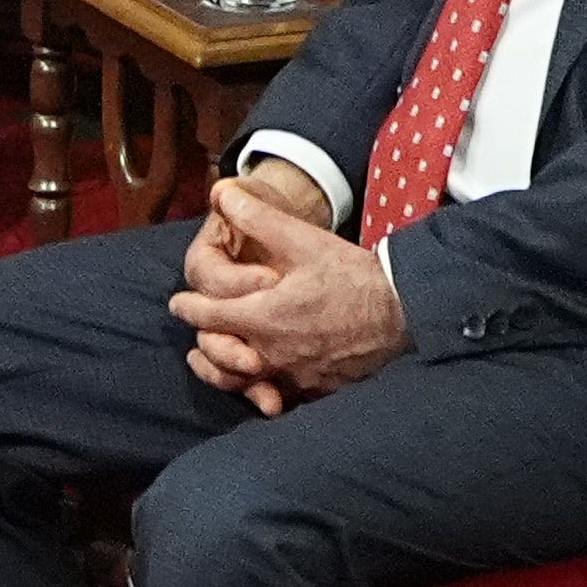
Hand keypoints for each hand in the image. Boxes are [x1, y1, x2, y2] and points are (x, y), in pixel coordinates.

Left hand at [171, 170, 402, 410]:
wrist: (407, 311)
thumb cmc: (354, 276)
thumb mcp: (304, 240)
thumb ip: (257, 217)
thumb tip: (221, 191)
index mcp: (264, 316)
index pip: (207, 316)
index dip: (188, 307)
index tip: (179, 303)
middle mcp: (275, 353)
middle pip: (220, 354)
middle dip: (204, 341)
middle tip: (198, 329)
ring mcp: (299, 376)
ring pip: (247, 381)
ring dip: (228, 369)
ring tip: (217, 360)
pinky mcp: (322, 389)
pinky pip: (283, 395)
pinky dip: (266, 388)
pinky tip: (264, 379)